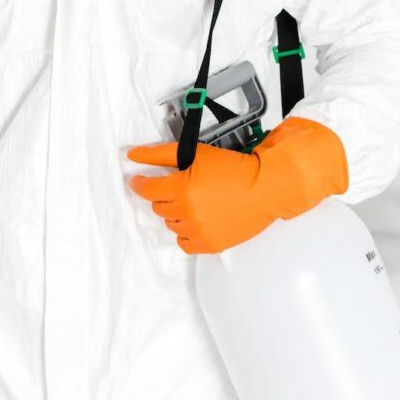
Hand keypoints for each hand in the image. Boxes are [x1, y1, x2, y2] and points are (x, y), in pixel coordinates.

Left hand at [126, 116, 348, 253]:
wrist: (265, 188)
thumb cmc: (235, 169)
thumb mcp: (195, 154)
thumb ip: (160, 154)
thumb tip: (134, 154)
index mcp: (182, 189)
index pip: (147, 189)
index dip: (141, 183)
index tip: (140, 181)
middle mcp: (188, 214)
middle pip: (159, 206)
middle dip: (166, 195)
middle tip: (184, 186)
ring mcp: (199, 232)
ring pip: (171, 224)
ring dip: (178, 213)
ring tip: (198, 201)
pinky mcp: (210, 245)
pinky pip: (184, 243)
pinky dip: (187, 232)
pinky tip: (199, 219)